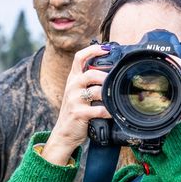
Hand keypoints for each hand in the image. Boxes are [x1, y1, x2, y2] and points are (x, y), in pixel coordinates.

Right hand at [42, 43, 111, 165]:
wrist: (64, 133)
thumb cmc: (76, 111)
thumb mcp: (78, 93)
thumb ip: (89, 82)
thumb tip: (111, 73)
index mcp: (73, 79)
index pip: (80, 57)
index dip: (93, 50)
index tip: (107, 48)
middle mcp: (72, 86)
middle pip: (91, 73)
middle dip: (107, 77)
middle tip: (116, 81)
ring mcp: (74, 100)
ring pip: (96, 91)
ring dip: (109, 95)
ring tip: (116, 98)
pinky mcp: (78, 113)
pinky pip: (99, 109)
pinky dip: (109, 111)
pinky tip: (113, 113)